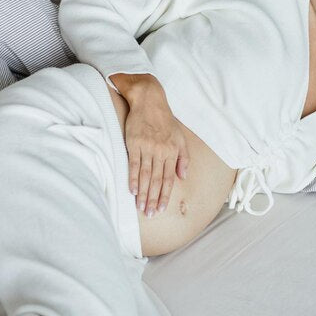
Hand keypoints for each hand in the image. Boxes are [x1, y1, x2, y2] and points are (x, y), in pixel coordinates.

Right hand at [123, 97, 188, 216]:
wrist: (149, 101)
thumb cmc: (165, 121)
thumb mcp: (180, 138)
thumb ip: (183, 159)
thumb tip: (182, 178)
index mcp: (172, 152)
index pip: (169, 179)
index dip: (164, 195)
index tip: (160, 208)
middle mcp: (161, 152)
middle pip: (156, 180)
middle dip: (153, 199)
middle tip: (150, 214)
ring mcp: (147, 148)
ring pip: (145, 175)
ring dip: (143, 193)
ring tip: (140, 207)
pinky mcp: (134, 143)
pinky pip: (133, 164)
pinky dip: (133, 178)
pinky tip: (132, 190)